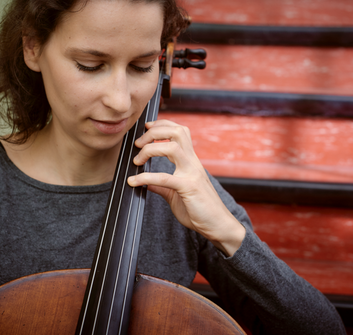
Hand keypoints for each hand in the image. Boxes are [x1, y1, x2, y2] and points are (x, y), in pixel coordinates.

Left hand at [127, 119, 245, 256]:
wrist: (218, 226)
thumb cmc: (200, 210)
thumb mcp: (176, 195)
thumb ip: (162, 186)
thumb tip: (146, 182)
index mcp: (191, 162)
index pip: (180, 132)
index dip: (163, 125)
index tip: (147, 129)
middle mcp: (193, 163)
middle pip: (177, 132)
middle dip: (155, 131)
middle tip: (139, 143)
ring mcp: (192, 174)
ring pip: (172, 147)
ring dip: (150, 149)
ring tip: (137, 160)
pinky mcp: (188, 188)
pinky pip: (164, 178)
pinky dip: (145, 178)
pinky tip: (134, 182)